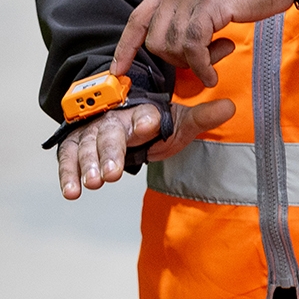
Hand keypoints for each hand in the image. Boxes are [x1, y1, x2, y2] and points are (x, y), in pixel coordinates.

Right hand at [56, 89, 236, 200]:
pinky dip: (68, 174)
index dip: (145, 119)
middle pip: (110, 133)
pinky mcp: (75, 146)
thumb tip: (231, 107)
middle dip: (110, 152)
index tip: (151, 125)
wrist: (120, 114)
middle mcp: (112, 120)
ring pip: (86, 146)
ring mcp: (91, 133)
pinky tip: (71, 192)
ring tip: (94, 183)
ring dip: (88, 165)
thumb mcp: (178, 122)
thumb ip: (201, 117)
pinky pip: (68, 157)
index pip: (142, 114)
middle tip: (112, 173)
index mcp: (139, 111)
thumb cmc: (152, 124)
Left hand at [111, 0, 289, 86]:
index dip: (125, 47)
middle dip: (173, 60)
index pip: (138, 19)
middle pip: (154, 40)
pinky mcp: (211, 4)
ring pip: (174, 46)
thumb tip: (174, 45)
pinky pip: (194, 47)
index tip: (118, 70)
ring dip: (193, 64)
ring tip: (215, 59)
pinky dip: (202, 67)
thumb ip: (186, 13)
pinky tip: (213, 72)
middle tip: (199, 61)